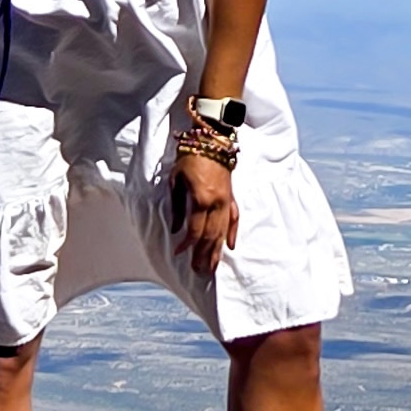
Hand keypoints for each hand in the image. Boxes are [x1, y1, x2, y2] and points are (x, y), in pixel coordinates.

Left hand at [174, 147, 240, 275]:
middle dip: (203, 255)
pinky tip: (231, 246)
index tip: (179, 253)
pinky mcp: (232, 196)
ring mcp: (227, 200)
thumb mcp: (176, 181)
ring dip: (217, 250)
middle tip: (198, 272)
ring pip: (223, 231)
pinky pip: (235, 218)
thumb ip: (177, 207)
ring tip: (212, 267)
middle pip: (211, 236)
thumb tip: (176, 230)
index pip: (195, 230)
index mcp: (202, 200)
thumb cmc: (190, 157)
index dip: (187, 244)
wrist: (212, 139)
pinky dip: (233, 233)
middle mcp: (217, 203)